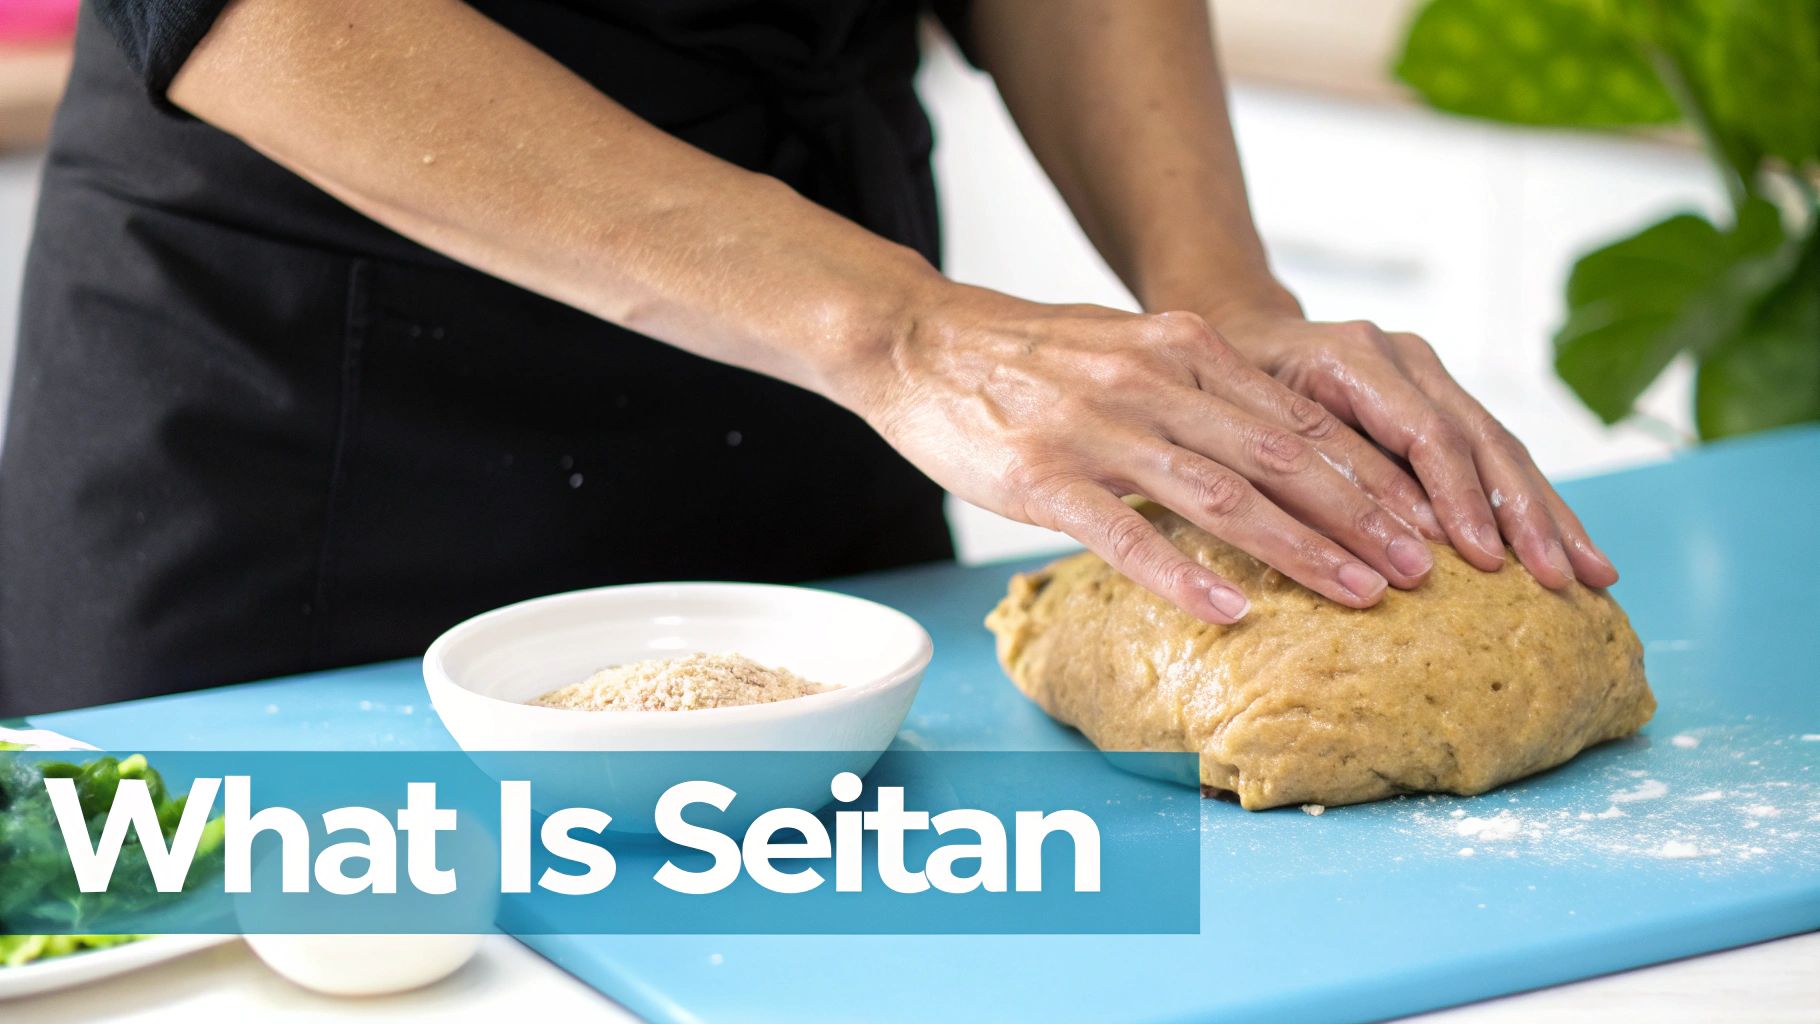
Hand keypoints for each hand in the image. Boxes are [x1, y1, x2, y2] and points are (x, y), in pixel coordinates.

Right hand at [848, 284, 1452, 624]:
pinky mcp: (1042, 475)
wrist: (919, 339)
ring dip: (1302, 548)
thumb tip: (1282, 444)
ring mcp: (1097, 427)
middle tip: (1423, 569)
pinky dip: (1184, 574)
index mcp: (1185, 346)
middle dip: (1363, 516)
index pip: (1299, 418)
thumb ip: (1201, 387)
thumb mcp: (1130, 345)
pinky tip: (1233, 610)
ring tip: (1362, 594)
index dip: (1370, 474)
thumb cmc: (1030, 355)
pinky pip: (1125, 532)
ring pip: (1222, 493)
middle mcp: (1153, 379)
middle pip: (1281, 456)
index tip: (1425, 521)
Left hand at [1207, 307, 1617, 589]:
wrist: (1238, 331)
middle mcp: (1405, 357)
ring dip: (1549, 514)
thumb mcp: (1248, 426)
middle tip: (1563, 578)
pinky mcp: (1440, 395)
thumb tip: (1385, 542)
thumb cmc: (1229, 388)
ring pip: (1502, 447)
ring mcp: (1429, 372)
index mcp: (1356, 356)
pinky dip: (1530, 502)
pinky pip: (1494, 452)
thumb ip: (1311, 472)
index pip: (1426, 434)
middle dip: (1528, 515)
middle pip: (1484, 440)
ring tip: (1594, 573)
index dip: (1459, 499)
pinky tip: (1566, 545)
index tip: (1487, 560)